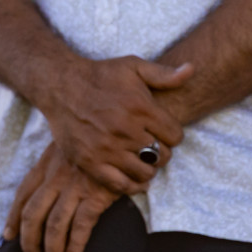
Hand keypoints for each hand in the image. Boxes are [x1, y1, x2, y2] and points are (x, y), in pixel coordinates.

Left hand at [4, 143, 119, 251]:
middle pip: (32, 215)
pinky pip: (81, 226)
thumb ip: (54, 168)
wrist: (118, 129)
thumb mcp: (65, 148)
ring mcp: (75, 187)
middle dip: (29, 242)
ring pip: (54, 225)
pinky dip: (74, 246)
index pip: (22, 195)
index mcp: (45, 166)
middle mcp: (55, 177)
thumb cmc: (93, 141)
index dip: (13, 218)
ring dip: (51, 250)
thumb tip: (47, 192)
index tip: (8, 236)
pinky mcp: (97, 195)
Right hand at [40, 55, 191, 192]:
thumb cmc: (99, 75)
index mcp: (140, 108)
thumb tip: (192, 70)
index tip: (159, 130)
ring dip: (146, 167)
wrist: (60, 84)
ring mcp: (107, 148)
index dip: (171, 134)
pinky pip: (121, 184)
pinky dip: (131, 185)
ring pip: (145, 172)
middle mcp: (125, 129)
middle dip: (160, 151)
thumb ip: (163, 73)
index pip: (175, 136)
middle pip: (163, 156)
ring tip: (139, 157)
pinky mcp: (90, 161)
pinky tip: (131, 176)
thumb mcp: (132, 66)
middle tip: (148, 144)